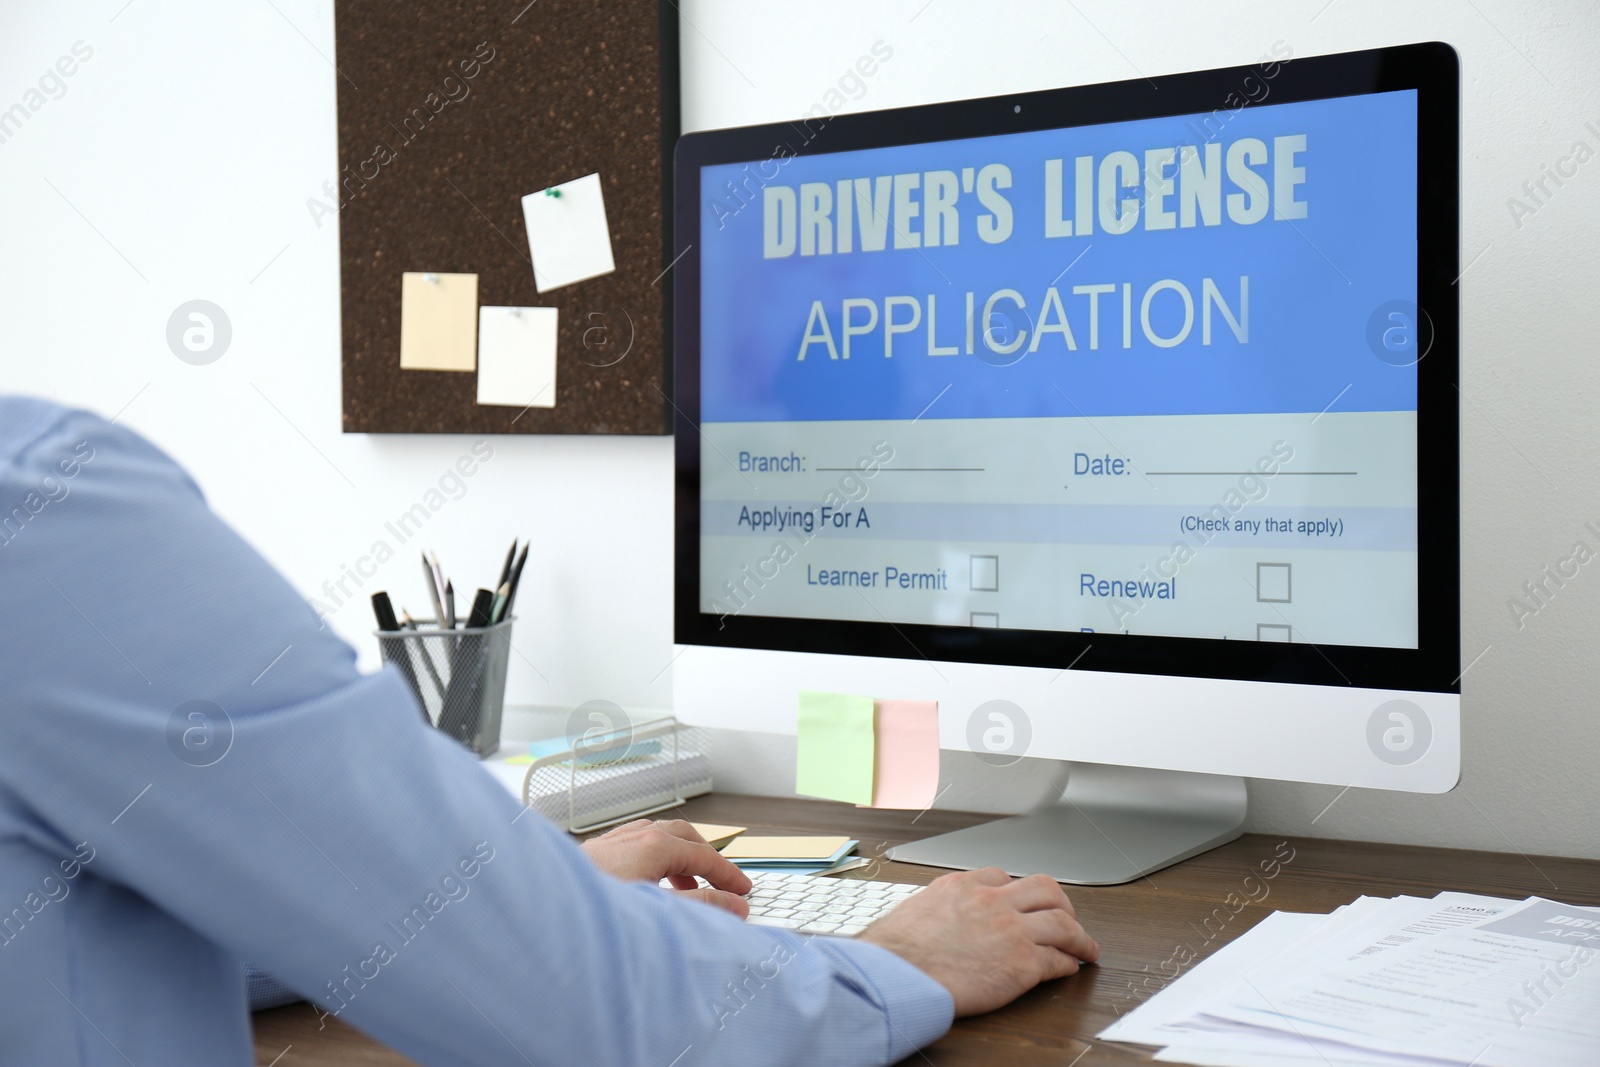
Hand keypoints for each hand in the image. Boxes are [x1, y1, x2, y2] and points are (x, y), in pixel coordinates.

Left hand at [581, 819, 751, 918]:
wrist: (541, 912)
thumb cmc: (594, 912)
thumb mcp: (659, 911)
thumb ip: (702, 907)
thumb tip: (733, 905)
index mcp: (653, 844)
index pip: (704, 855)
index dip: (727, 874)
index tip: (742, 890)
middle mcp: (633, 835)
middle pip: (683, 836)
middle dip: (706, 858)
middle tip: (723, 882)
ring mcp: (612, 840)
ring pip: (657, 837)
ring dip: (679, 857)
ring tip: (689, 887)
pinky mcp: (595, 852)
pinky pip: (635, 844)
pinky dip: (655, 858)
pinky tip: (649, 881)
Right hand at [859, 868, 1098, 1015]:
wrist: (898, 974)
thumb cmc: (894, 951)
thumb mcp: (913, 911)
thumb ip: (935, 909)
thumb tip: (933, 921)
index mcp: (962, 886)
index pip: (1001, 876)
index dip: (1017, 890)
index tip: (1022, 902)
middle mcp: (991, 901)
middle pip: (1043, 889)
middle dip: (1061, 903)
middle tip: (1067, 916)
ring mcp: (1011, 929)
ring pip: (1062, 921)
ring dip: (1079, 935)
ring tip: (1085, 947)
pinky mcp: (1023, 962)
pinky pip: (1058, 959)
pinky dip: (1068, 963)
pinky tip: (1069, 968)